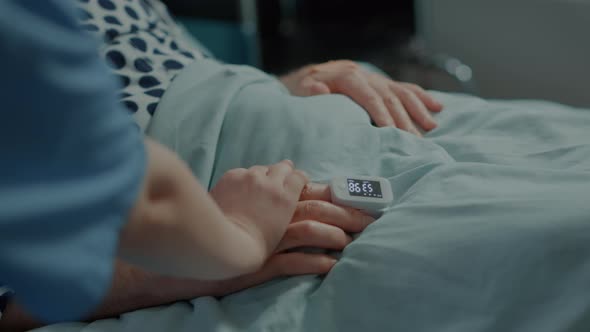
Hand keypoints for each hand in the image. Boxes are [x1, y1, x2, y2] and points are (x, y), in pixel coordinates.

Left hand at [210, 160, 308, 257]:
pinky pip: (241, 172)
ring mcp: (250, 177)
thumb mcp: (281, 232)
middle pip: (283, 167)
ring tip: (254, 189)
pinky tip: (236, 191)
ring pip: (260, 169)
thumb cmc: (254, 248)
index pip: (299, 177)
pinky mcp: (232, 176)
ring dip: (261, 176)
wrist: (226, 244)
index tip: (297, 181)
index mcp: (285, 199)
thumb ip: (284, 211)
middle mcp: (271, 184)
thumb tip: (283, 202)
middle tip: (277, 180)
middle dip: (282, 172)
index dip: (299, 178)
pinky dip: (241, 180)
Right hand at [210, 182, 374, 295]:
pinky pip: (294, 262)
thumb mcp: (242, 192)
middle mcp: (273, 213)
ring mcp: (269, 237)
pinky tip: (331, 267)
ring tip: (350, 243)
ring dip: (333, 236)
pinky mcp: (263, 261)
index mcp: (271, 195)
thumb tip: (291, 173)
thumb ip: (269, 184)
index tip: (359, 200)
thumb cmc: (219, 216)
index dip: (337, 195)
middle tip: (371, 220)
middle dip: (348, 213)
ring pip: (309, 230)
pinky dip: (315, 263)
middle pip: (317, 207)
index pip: (311, 190)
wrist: (196, 243)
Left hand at [279, 60, 443, 135]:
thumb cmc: (299, 91)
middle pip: (389, 96)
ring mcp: (374, 78)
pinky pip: (404, 89)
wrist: (302, 79)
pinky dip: (421, 98)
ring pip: (401, 92)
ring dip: (417, 110)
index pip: (369, 96)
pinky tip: (437, 108)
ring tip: (430, 127)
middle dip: (403, 119)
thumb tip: (319, 89)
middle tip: (415, 140)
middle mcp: (364, 74)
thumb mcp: (298, 90)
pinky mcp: (380, 83)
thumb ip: (309, 91)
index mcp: (346, 76)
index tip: (392, 132)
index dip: (382, 113)